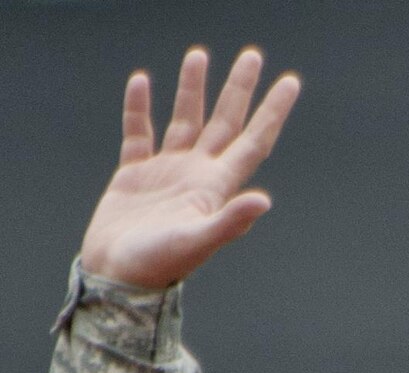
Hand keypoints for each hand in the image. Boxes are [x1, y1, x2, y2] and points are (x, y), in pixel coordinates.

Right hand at [80, 45, 300, 289]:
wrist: (118, 279)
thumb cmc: (158, 266)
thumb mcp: (197, 242)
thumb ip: (231, 221)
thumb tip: (264, 200)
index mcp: (216, 187)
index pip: (253, 141)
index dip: (272, 112)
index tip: (290, 81)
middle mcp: (196, 175)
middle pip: (224, 122)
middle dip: (238, 89)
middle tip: (253, 55)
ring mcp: (166, 173)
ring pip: (184, 121)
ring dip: (192, 89)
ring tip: (199, 55)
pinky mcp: (134, 175)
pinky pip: (139, 133)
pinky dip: (140, 108)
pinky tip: (143, 83)